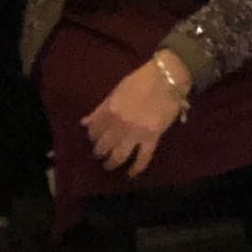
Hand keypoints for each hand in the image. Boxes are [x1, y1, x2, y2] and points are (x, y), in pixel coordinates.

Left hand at [81, 56, 187, 177]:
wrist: (167, 77)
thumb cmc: (141, 79)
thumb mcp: (116, 91)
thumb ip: (100, 109)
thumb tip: (84, 122)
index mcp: (109, 111)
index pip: (93, 132)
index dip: (93, 137)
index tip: (95, 139)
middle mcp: (119, 125)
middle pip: (103, 147)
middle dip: (99, 153)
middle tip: (100, 155)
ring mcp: (135, 133)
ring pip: (118, 157)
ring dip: (112, 164)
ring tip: (110, 165)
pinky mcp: (152, 138)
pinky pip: (142, 158)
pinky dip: (136, 169)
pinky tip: (131, 174)